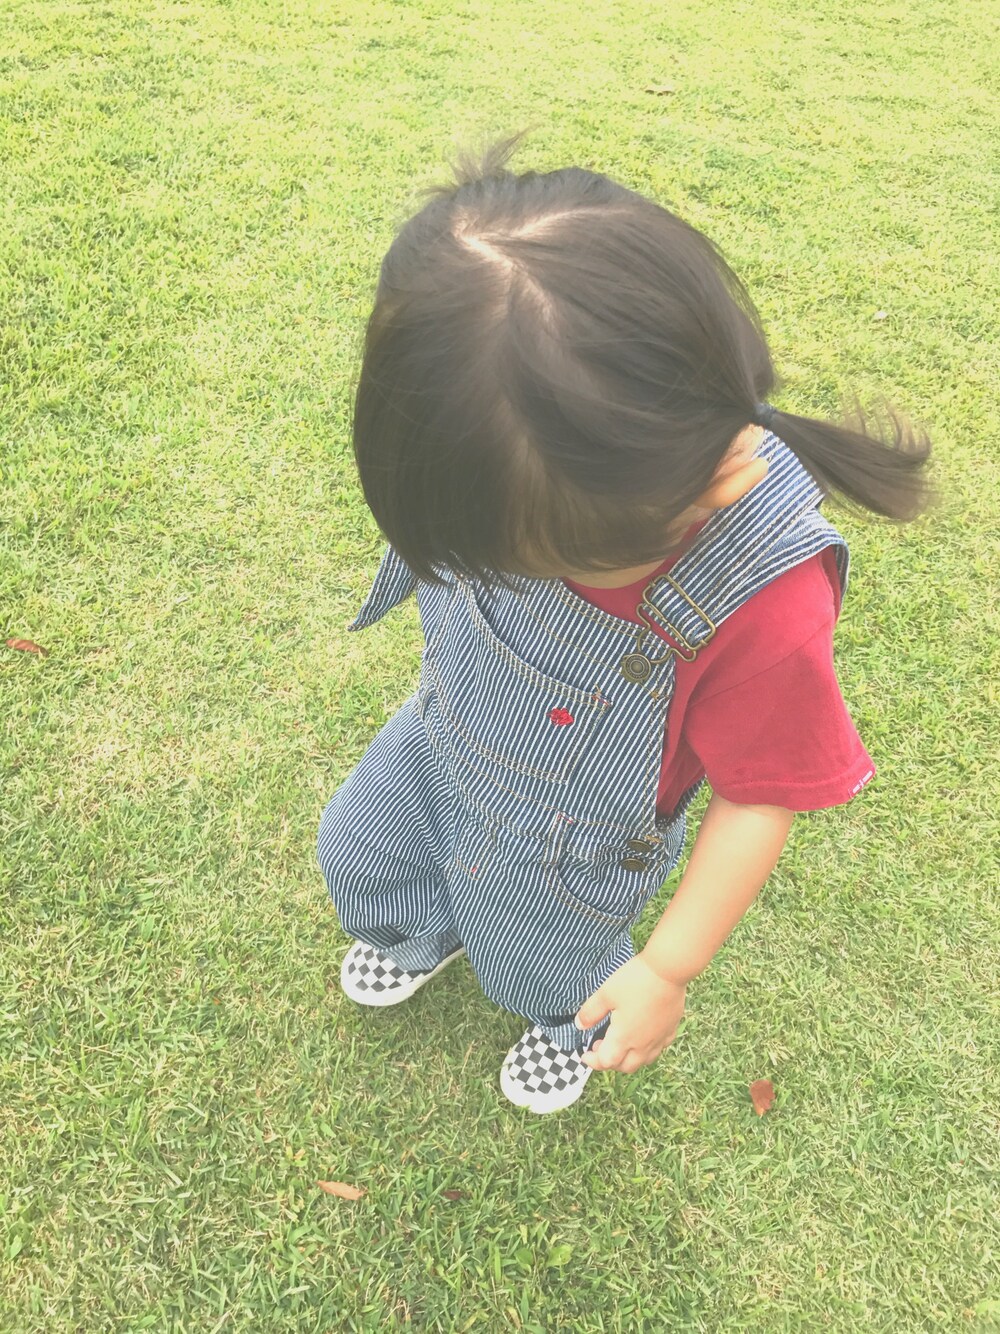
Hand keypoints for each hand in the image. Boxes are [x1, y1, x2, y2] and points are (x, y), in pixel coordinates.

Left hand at [574, 953, 686, 1073]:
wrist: (668, 971)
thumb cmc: (636, 981)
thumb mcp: (605, 993)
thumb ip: (591, 1012)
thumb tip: (580, 1025)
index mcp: (624, 1037)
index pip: (606, 1062)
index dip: (593, 1061)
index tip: (585, 1054)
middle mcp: (642, 1044)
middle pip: (625, 1067)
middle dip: (610, 1062)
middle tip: (600, 1047)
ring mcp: (659, 1039)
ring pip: (643, 1061)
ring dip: (628, 1059)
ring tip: (620, 1044)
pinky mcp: (671, 1030)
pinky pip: (658, 1049)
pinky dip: (647, 1050)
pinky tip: (643, 1036)